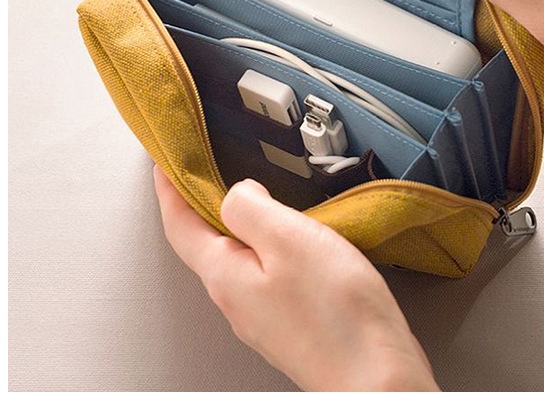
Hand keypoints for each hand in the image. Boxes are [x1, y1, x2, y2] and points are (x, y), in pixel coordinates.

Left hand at [153, 165, 438, 391]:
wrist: (378, 377)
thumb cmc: (337, 315)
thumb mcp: (288, 239)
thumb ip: (250, 208)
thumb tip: (236, 193)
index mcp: (226, 274)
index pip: (179, 224)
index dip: (169, 189)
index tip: (165, 166)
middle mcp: (237, 298)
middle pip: (204, 242)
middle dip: (200, 204)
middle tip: (204, 172)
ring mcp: (262, 313)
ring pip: (236, 257)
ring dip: (236, 223)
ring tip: (248, 196)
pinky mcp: (289, 320)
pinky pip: (264, 271)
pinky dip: (265, 244)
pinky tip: (287, 238)